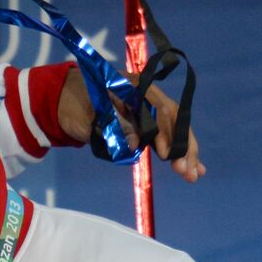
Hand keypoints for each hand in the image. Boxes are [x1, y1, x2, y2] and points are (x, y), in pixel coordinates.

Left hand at [57, 65, 204, 182]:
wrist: (67, 101)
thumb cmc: (76, 108)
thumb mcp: (89, 117)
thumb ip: (113, 127)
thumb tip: (136, 143)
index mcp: (134, 87)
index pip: (158, 109)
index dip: (165, 132)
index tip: (167, 155)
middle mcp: (148, 95)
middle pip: (173, 120)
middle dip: (183, 146)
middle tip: (187, 172)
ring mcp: (149, 108)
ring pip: (174, 128)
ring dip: (186, 152)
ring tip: (194, 175)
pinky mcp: (147, 122)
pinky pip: (167, 135)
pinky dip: (179, 150)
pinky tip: (193, 167)